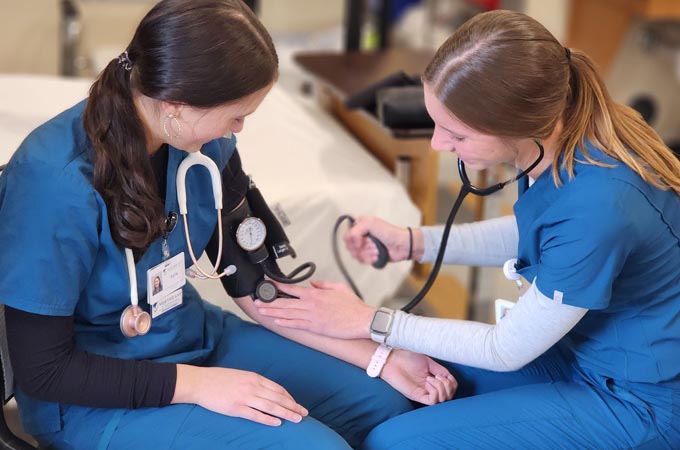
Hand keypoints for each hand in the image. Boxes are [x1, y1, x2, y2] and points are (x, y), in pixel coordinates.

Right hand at [176, 365, 307, 425]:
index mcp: (254, 377)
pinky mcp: (235, 408)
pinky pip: (255, 415)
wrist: (200, 382)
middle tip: (304, 413)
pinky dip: (268, 419)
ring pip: (270, 406)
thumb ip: (253, 382)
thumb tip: (266, 391)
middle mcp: (252, 386)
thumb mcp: (240, 375)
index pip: (277, 388)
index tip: (297, 404)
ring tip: (296, 419)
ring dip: (286, 413)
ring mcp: (244, 397)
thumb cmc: (219, 379)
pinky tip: (277, 423)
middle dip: (293, 406)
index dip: (289, 397)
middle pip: (278, 397)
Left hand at [255, 280, 374, 339]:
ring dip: (273, 312)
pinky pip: (296, 325)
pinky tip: (276, 322)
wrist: (362, 320)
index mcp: (316, 294)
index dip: (278, 287)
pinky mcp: (315, 328)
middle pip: (285, 303)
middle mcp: (311, 305)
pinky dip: (285, 323)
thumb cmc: (353, 306)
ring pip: (287, 314)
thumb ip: (323, 285)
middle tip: (257, 302)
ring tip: (261, 311)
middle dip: (269, 302)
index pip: (292, 289)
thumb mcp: (339, 288)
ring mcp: (312, 317)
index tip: (268, 285)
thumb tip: (313, 283)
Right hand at [345, 216, 412, 264]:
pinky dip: (369, 259)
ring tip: (377, 250)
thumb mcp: (370, 224)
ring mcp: (365, 246)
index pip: (347, 235)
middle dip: (362, 248)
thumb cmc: (388, 232)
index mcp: (359, 225)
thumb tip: (353, 244)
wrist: (402, 245)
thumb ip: (355, 231)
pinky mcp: (369, 255)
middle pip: (350, 247)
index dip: (352, 241)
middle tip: (372, 245)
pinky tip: (377, 256)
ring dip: (367, 253)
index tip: (360, 242)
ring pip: (356, 255)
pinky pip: (362, 261)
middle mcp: (360, 235)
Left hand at [380, 350, 456, 404]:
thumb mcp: (428, 362)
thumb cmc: (407, 358)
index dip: (452, 383)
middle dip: (448, 386)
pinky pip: (432, 401)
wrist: (393, 359)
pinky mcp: (417, 396)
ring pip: (442, 400)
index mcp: (433, 381)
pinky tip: (428, 382)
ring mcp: (424, 393)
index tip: (443, 374)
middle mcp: (430, 389)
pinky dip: (435, 391)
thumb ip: (440, 370)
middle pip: (449, 396)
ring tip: (430, 378)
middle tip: (438, 377)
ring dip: (441, 388)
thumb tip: (450, 378)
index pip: (451, 389)